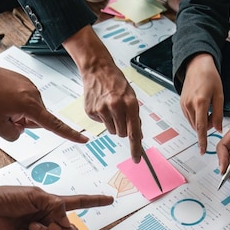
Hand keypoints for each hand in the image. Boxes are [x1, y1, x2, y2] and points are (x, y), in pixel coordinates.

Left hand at [0, 64, 87, 142]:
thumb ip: (13, 135)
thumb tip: (21, 130)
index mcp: (30, 106)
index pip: (54, 126)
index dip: (70, 135)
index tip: (84, 140)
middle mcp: (35, 95)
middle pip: (38, 119)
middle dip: (23, 122)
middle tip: (4, 115)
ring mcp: (31, 87)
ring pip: (31, 110)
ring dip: (18, 112)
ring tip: (0, 103)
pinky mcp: (25, 82)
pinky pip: (26, 100)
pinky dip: (16, 103)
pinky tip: (2, 96)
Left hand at [0, 185, 113, 229]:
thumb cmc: (7, 197)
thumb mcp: (37, 196)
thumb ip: (57, 208)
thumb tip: (67, 225)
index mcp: (52, 204)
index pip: (80, 203)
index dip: (95, 201)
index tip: (110, 199)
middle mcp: (48, 219)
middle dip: (64, 229)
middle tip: (50, 224)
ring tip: (30, 226)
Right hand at [64, 26, 142, 160]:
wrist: (98, 70)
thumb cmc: (117, 83)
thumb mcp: (131, 97)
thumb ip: (135, 117)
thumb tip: (138, 136)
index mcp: (130, 104)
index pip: (134, 133)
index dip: (136, 148)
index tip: (137, 159)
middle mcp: (116, 108)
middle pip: (122, 134)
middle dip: (123, 129)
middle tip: (121, 115)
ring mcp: (102, 110)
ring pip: (112, 131)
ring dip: (113, 124)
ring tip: (111, 108)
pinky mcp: (91, 112)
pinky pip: (101, 124)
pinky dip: (103, 118)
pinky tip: (102, 105)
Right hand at [182, 54, 223, 153]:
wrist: (196, 66)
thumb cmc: (209, 77)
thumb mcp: (220, 95)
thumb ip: (219, 114)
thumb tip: (219, 129)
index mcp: (200, 102)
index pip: (200, 127)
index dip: (202, 140)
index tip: (203, 151)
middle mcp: (189, 105)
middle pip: (198, 126)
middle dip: (207, 126)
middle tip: (214, 115)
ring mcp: (183, 105)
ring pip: (193, 123)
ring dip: (202, 122)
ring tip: (208, 108)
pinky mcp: (181, 104)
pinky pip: (190, 117)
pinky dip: (197, 117)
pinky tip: (202, 107)